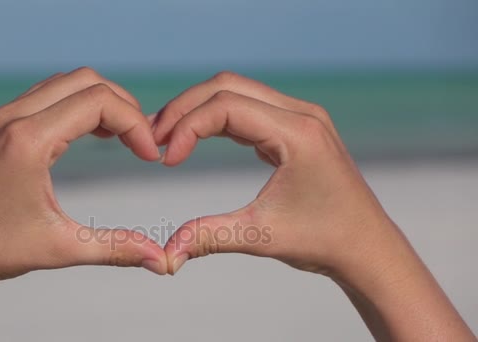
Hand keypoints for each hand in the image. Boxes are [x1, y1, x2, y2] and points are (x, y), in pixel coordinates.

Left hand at [0, 67, 165, 340]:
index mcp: (28, 141)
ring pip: (64, 83)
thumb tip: (160, 259)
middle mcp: (11, 118)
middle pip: (85, 81)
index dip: (135, 124)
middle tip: (141, 142)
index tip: (149, 156)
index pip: (98, 102)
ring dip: (98, 103)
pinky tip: (87, 136)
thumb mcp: (60, 248)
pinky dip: (74, 106)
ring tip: (120, 138)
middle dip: (123, 106)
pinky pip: (44, 96)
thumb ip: (115, 248)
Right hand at [154, 71, 475, 340]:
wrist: (365, 247)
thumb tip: (166, 255)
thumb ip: (209, 236)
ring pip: (236, 92)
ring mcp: (300, 117)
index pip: (226, 106)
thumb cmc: (324, 241)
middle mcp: (301, 115)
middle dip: (184, 109)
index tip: (165, 161)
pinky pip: (248, 107)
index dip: (186, 127)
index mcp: (298, 133)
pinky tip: (195, 137)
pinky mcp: (296, 127)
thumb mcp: (261, 237)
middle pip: (226, 86)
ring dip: (198, 110)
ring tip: (167, 137)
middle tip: (153, 138)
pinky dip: (216, 118)